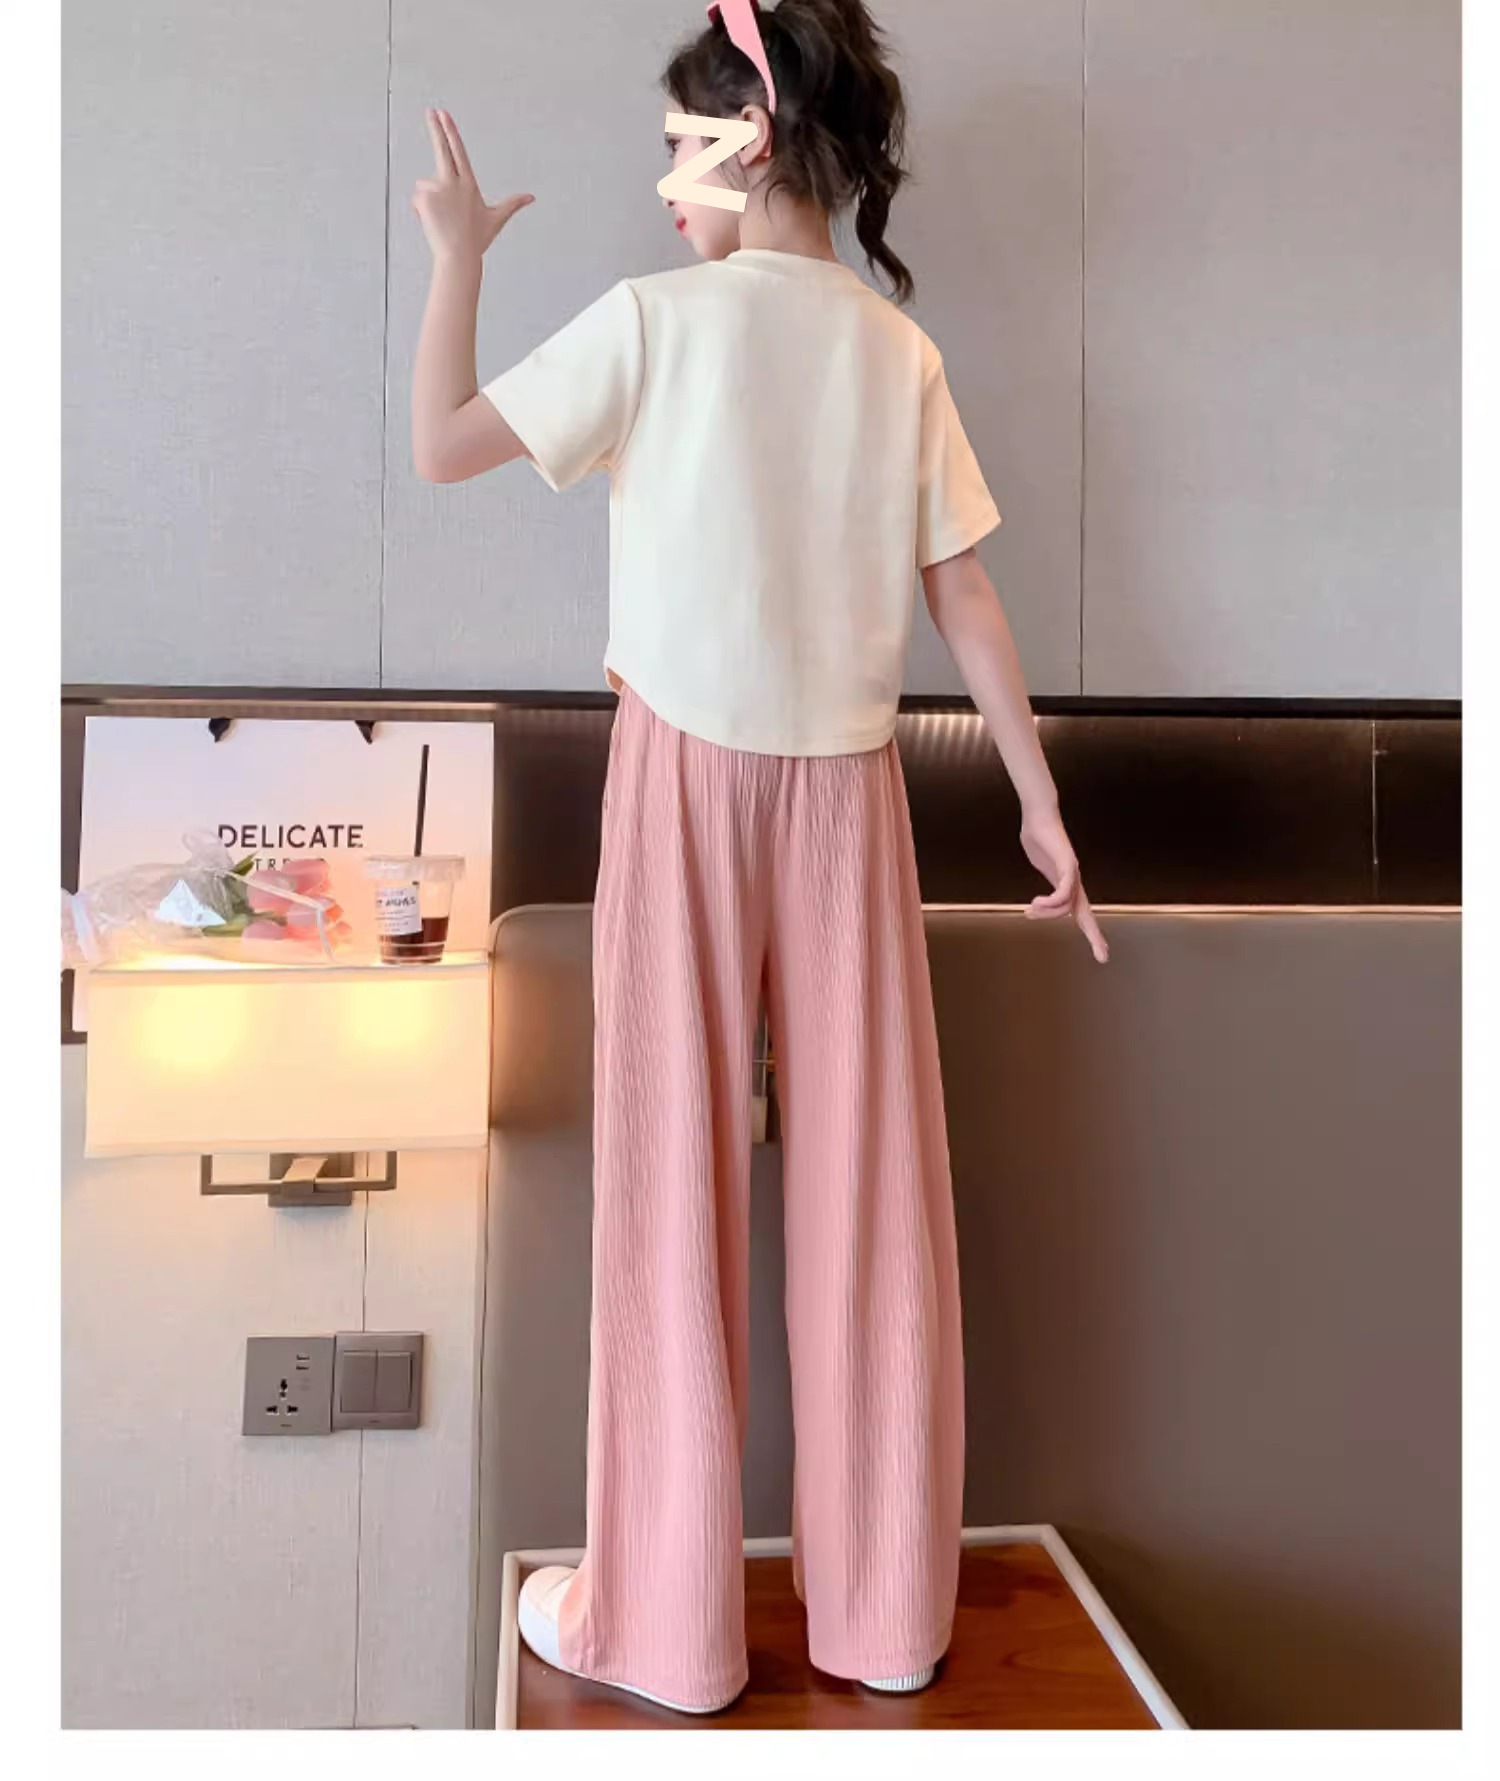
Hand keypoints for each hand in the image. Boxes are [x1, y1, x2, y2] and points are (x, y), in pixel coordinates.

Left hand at [412, 108, 532, 263]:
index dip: (451, 131)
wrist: (458, 256)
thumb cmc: (477, 239)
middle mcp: (454, 181)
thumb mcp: (497, 219)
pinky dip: (421, 210)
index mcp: (469, 183)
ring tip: (442, 220)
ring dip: (429, 200)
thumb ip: (513, 204)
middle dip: (436, 128)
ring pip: (425, 185)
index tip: (444, 115)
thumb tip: (531, 197)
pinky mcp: (424, 198)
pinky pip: (417, 199)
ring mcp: (438, 189)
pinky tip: (433, 222)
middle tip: (430, 110)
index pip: (458, 151)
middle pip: (442, 149)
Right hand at [1018, 802, 1109, 962]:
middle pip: (1086, 914)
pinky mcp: (1068, 864)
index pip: (1081, 913)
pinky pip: (1063, 891)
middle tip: (1102, 956)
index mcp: (1068, 884)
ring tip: (1030, 909)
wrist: (1039, 815)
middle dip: (1094, 936)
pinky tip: (1037, 903)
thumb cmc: (1038, 837)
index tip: (1099, 951)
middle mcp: (1075, 882)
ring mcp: (1073, 873)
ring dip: (1046, 912)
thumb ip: (1044, 886)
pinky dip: (1051, 901)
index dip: (1089, 932)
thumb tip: (1039, 907)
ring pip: (1065, 906)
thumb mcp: (1041, 868)